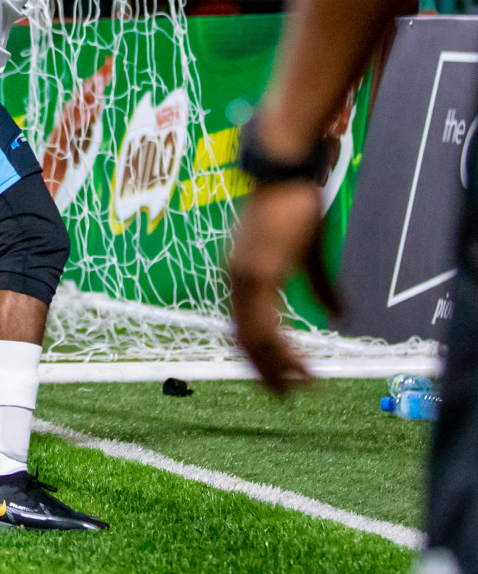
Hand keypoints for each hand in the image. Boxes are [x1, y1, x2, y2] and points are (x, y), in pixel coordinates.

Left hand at [227, 178, 340, 394]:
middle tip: (284, 397)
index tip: (275, 380)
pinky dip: (279, 349)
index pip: (241, 327)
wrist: (284, 176)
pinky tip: (298, 364)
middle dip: (264, 371)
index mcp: (242, 276)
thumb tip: (337, 315)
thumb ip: (319, 287)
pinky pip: (263, 323)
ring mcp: (244, 277)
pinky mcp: (258, 273)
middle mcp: (236, 280)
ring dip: (274, 367)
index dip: (257, 357)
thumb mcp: (309, 254)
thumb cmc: (296, 209)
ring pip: (251, 337)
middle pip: (242, 339)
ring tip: (296, 387)